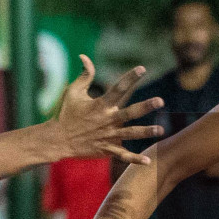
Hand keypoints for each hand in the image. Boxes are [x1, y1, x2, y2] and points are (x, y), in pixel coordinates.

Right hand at [48, 55, 164, 164]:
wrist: (57, 139)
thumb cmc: (66, 113)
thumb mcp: (73, 92)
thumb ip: (84, 75)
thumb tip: (84, 56)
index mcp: (100, 105)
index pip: (118, 88)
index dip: (130, 78)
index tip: (142, 69)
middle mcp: (107, 119)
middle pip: (129, 112)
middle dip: (145, 106)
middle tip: (160, 101)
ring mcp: (108, 135)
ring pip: (130, 134)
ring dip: (145, 132)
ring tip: (161, 130)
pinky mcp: (106, 149)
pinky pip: (123, 155)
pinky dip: (135, 159)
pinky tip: (148, 162)